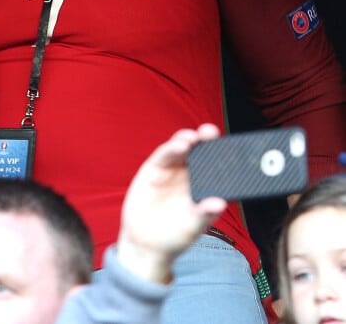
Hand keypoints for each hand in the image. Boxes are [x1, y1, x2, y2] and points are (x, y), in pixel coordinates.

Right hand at [116, 123, 226, 283]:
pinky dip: (171, 149)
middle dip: (205, 138)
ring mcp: (171, 169)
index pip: (215, 163)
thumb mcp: (192, 228)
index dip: (222, 152)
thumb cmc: (175, 236)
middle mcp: (189, 173)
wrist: (145, 244)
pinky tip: (179, 147)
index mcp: (203, 185)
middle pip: (199, 149)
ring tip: (192, 139)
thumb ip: (204, 214)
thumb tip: (220, 203)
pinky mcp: (154, 168)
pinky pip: (163, 154)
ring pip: (181, 147)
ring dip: (187, 140)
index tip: (231, 146)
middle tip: (211, 132)